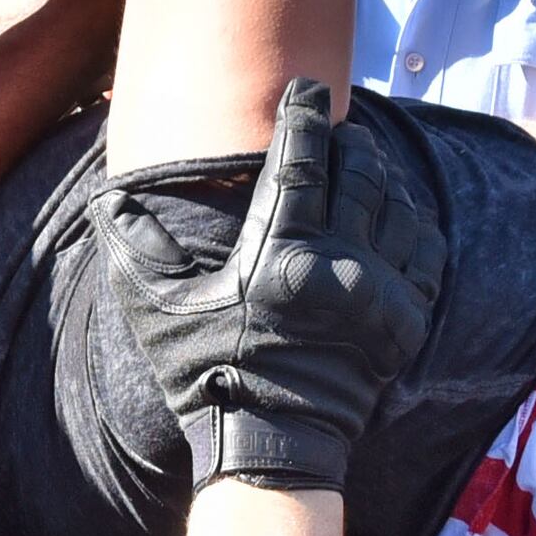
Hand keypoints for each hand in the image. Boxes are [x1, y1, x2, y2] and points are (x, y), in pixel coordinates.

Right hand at [98, 79, 448, 494]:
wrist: (272, 446)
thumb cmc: (207, 376)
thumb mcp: (158, 313)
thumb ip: (136, 249)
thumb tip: (108, 199)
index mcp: (279, 256)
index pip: (300, 160)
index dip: (305, 114)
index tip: (308, 89)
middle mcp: (338, 267)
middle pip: (362, 173)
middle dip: (351, 142)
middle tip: (339, 132)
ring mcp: (379, 294)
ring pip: (400, 207)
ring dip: (384, 179)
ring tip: (367, 168)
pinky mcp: (406, 322)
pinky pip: (427, 252)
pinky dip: (415, 223)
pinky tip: (397, 216)